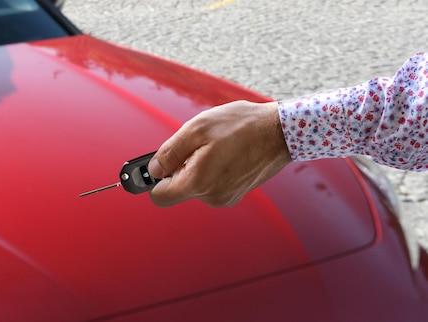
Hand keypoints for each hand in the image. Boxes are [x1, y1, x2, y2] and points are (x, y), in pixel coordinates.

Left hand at [148, 100, 291, 206]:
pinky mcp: (236, 193)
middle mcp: (211, 197)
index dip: (153, 180)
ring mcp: (226, 197)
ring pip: (195, 185)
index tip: (154, 167)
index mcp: (198, 183)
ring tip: (216, 145)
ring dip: (197, 166)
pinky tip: (226, 151)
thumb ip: (169, 153)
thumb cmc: (241, 126)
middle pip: (177, 189)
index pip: (159, 197)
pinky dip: (212, 169)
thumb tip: (153, 170)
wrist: (282, 132)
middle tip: (194, 145)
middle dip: (179, 168)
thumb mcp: (197, 129)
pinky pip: (211, 184)